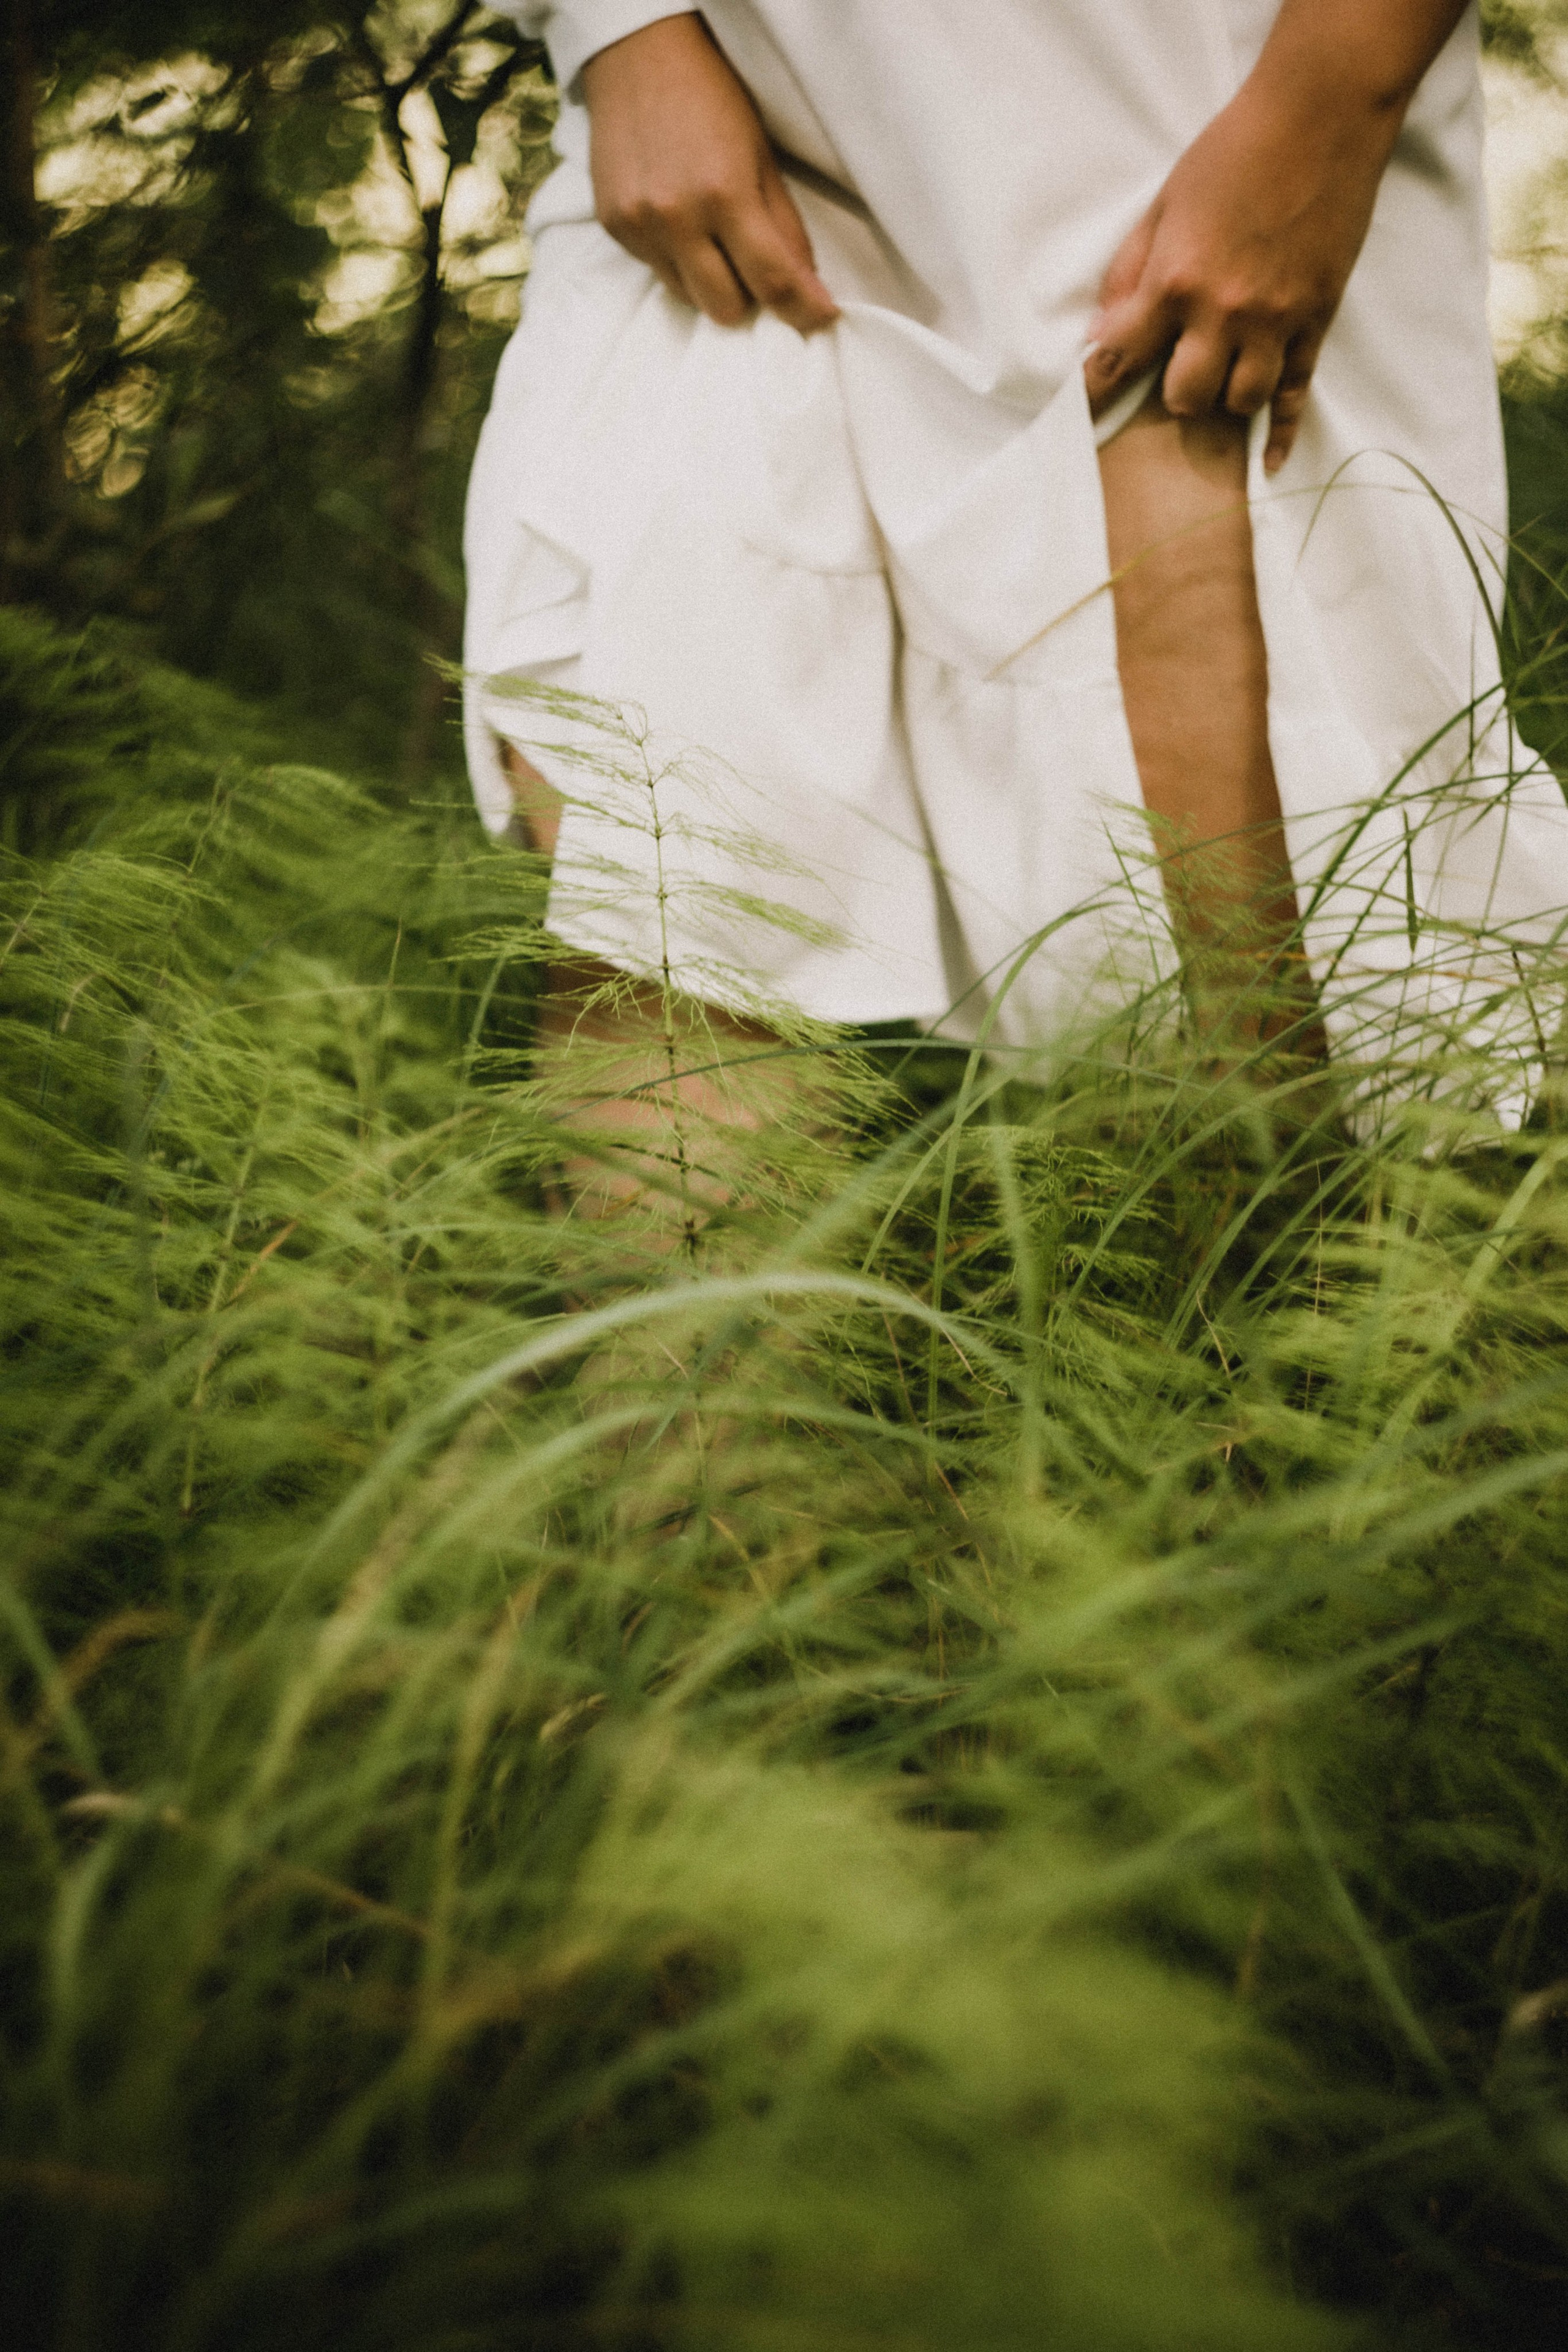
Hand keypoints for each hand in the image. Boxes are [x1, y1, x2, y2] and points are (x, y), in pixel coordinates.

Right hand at [581, 13, 837, 334]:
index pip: (772, 281)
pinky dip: (675, 258)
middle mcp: (677, 219)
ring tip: (708, 233)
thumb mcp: (761, 154)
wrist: (637, 54)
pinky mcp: (613, 228)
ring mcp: (639, 227)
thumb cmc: (711, 96)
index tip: (820, 319)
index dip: (802, 310)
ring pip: (689, 297)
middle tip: (752, 263)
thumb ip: (783, 224)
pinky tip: (676, 217)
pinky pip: (656, 271)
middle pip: (725, 308)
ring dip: (708, 280)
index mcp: (725, 194)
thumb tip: (805, 286)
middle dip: (747, 296)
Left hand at [1086, 79, 1395, 473]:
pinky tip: (1266, 463)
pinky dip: (1280, 434)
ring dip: (1224, 399)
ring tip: (1222, 377)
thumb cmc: (1234, 150)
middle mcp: (1224, 312)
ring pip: (1241, 402)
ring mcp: (1276, 321)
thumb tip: (1098, 336)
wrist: (1321, 115)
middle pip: (1186, 397)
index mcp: (1176, 281)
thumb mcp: (1164, 204)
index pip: (1120, 358)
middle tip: (1176, 370)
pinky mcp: (1317, 320)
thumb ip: (1128, 273)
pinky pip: (1296, 395)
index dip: (1096, 388)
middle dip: (1174, 392)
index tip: (1082, 409)